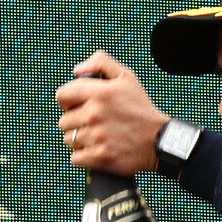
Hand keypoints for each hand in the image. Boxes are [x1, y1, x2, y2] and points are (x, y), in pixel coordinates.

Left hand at [55, 51, 173, 175]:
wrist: (159, 140)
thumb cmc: (140, 109)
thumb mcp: (126, 77)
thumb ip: (101, 63)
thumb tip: (77, 70)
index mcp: (100, 93)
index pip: (62, 96)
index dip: (69, 101)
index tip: (79, 105)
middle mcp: (96, 114)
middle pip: (64, 121)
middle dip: (77, 121)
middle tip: (96, 122)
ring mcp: (97, 137)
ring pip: (69, 139)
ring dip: (81, 139)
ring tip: (100, 135)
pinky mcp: (100, 156)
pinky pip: (75, 158)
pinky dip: (84, 155)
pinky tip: (99, 148)